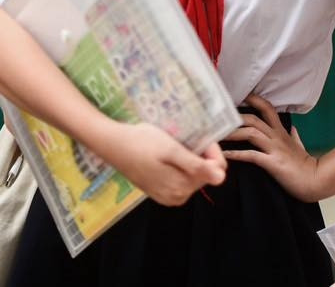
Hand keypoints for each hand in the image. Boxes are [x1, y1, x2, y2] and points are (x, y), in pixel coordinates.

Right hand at [102, 122, 225, 205]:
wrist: (113, 145)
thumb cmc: (141, 143)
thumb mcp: (171, 150)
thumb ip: (196, 166)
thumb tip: (222, 179)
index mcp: (183, 188)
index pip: (216, 171)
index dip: (211, 151)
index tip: (200, 137)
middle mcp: (178, 196)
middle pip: (204, 174)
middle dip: (200, 155)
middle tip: (183, 139)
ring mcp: (168, 196)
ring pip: (193, 175)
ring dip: (190, 159)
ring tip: (174, 145)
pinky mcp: (159, 191)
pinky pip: (180, 178)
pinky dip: (178, 165)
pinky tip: (166, 155)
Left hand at [222, 94, 321, 201]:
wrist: (315, 181)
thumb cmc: (307, 166)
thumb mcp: (300, 147)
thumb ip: (295, 138)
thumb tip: (294, 130)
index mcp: (281, 133)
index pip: (268, 109)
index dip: (254, 100)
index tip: (241, 96)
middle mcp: (277, 137)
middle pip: (254, 119)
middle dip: (235, 117)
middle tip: (219, 119)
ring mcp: (275, 149)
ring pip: (251, 133)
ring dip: (233, 134)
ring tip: (217, 136)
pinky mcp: (273, 163)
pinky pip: (252, 155)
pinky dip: (237, 154)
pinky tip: (225, 155)